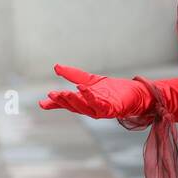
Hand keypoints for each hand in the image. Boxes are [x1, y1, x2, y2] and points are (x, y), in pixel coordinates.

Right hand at [39, 64, 154, 118]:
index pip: (67, 103)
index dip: (55, 103)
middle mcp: (90, 108)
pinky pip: (99, 105)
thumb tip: (56, 67)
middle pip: (73, 106)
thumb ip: (74, 75)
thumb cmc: (114, 90)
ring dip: (73, 101)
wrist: (136, 93)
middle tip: (52, 94)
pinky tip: (83, 89)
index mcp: (84, 102)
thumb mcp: (90, 80)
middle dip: (62, 101)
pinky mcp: (112, 109)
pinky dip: (90, 98)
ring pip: (84, 108)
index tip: (42, 103)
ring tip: (64, 93)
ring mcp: (101, 110)